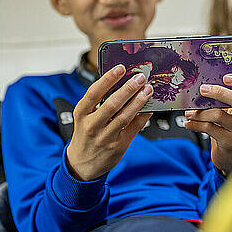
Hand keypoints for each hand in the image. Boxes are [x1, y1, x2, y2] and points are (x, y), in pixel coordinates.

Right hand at [66, 65, 152, 180]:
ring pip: (125, 116)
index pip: (94, 92)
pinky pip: (134, 128)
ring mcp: (105, 137)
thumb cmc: (86, 134)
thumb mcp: (84, 117)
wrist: (82, 164)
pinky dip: (143, 116)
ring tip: (148, 90)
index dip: (108, 79)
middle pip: (112, 104)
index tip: (120, 68)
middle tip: (140, 78)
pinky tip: (149, 108)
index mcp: (81, 113)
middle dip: (128, 89)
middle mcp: (92, 125)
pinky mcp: (118, 146)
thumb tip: (122, 82)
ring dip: (138, 101)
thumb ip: (98, 101)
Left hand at [184, 73, 231, 174]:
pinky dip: (196, 124)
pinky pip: (210, 128)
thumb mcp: (230, 113)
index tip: (226, 77)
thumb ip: (222, 100)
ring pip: (219, 115)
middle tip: (203, 89)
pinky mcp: (230, 142)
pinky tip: (188, 123)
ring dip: (200, 112)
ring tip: (189, 112)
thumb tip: (201, 86)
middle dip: (219, 92)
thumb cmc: (228, 128)